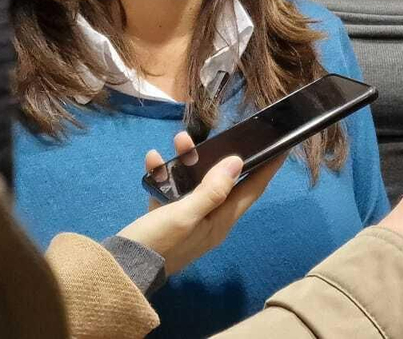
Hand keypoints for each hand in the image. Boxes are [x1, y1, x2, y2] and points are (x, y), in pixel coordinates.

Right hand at [116, 132, 284, 274]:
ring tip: (179, 140)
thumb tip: (238, 163)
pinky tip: (153, 159)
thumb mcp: (186, 214)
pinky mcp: (166, 216)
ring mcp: (187, 218)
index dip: (266, 170)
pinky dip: (163, 173)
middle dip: (219, 155)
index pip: (251, 191)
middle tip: (221, 134)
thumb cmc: (158, 241)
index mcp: (220, 221)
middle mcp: (208, 219)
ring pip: (194, 181)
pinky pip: (170, 188)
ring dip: (187, 159)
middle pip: (221, 181)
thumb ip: (213, 190)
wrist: (122, 269)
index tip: (280, 148)